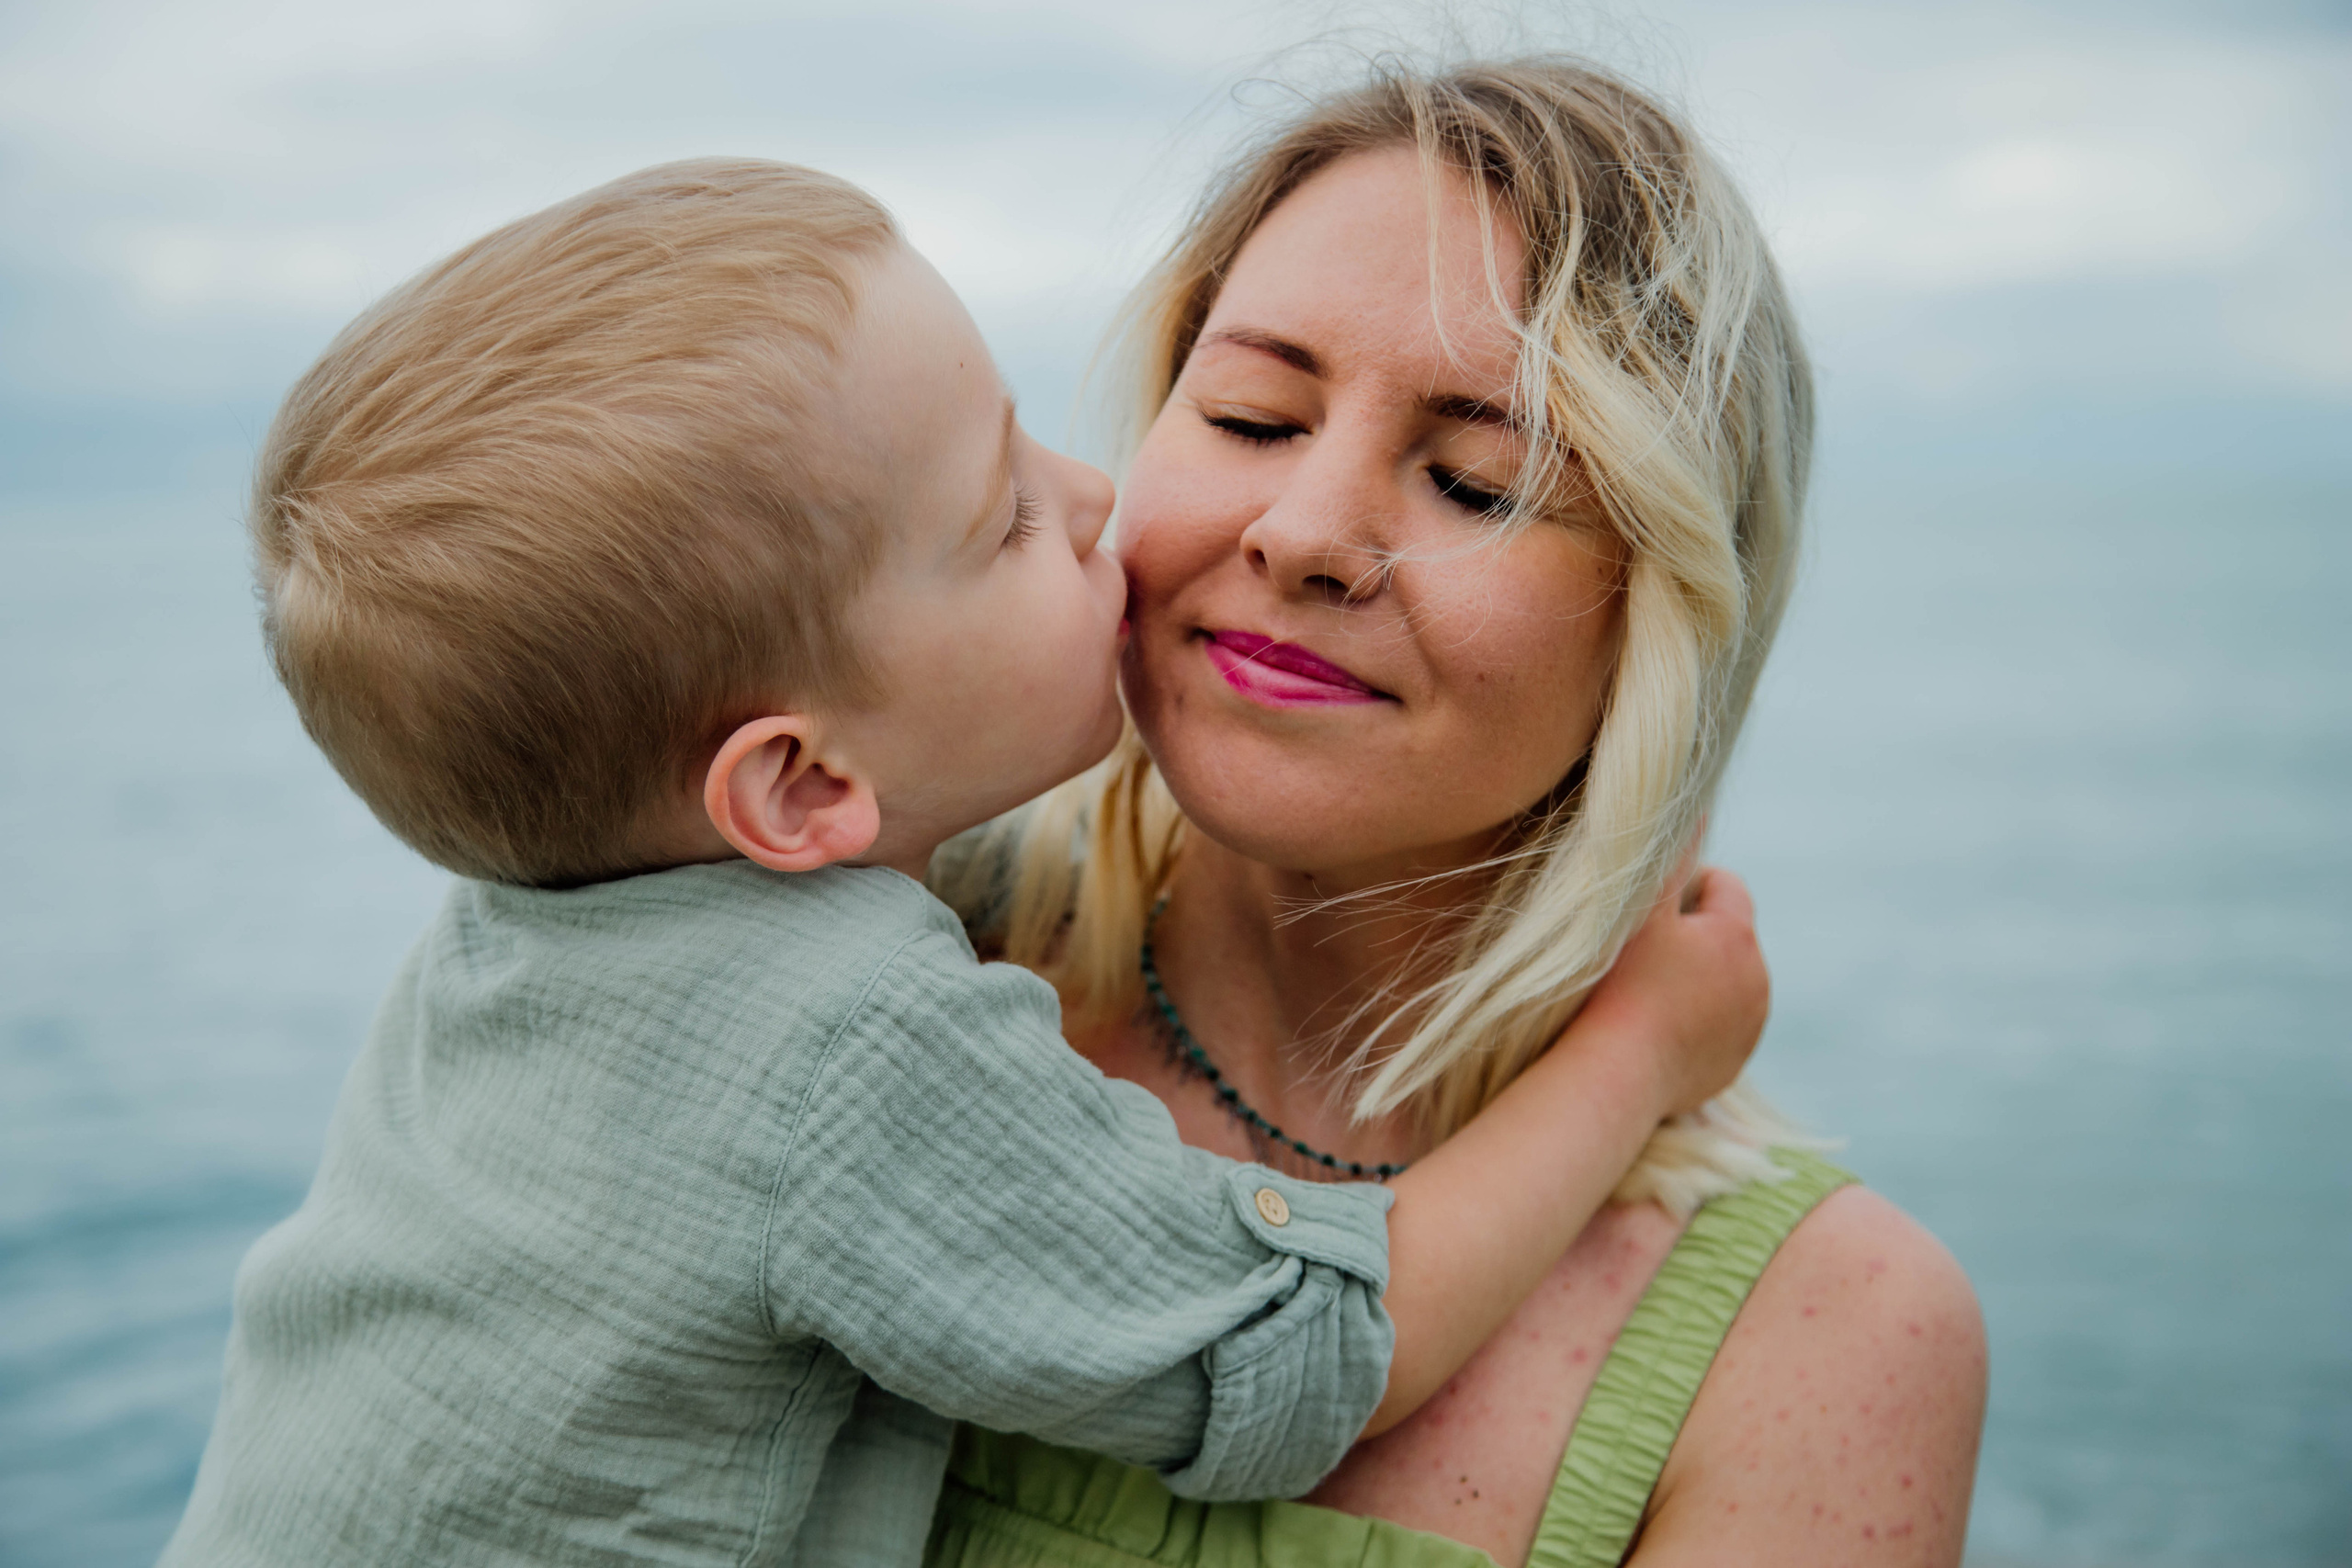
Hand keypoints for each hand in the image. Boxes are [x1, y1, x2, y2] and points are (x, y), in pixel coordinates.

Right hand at [1575, 856, 1768, 1117]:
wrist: (1615, 1074)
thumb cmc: (1619, 983)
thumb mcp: (1640, 907)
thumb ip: (1670, 854)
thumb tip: (1696, 808)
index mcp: (1739, 938)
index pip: (1727, 886)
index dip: (1687, 884)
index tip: (1647, 905)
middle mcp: (1758, 982)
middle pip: (1727, 937)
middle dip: (1692, 935)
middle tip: (1638, 949)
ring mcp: (1748, 1029)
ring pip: (1724, 983)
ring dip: (1694, 978)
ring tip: (1644, 990)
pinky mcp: (1731, 1065)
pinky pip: (1716, 1027)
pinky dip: (1692, 1021)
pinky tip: (1654, 1027)